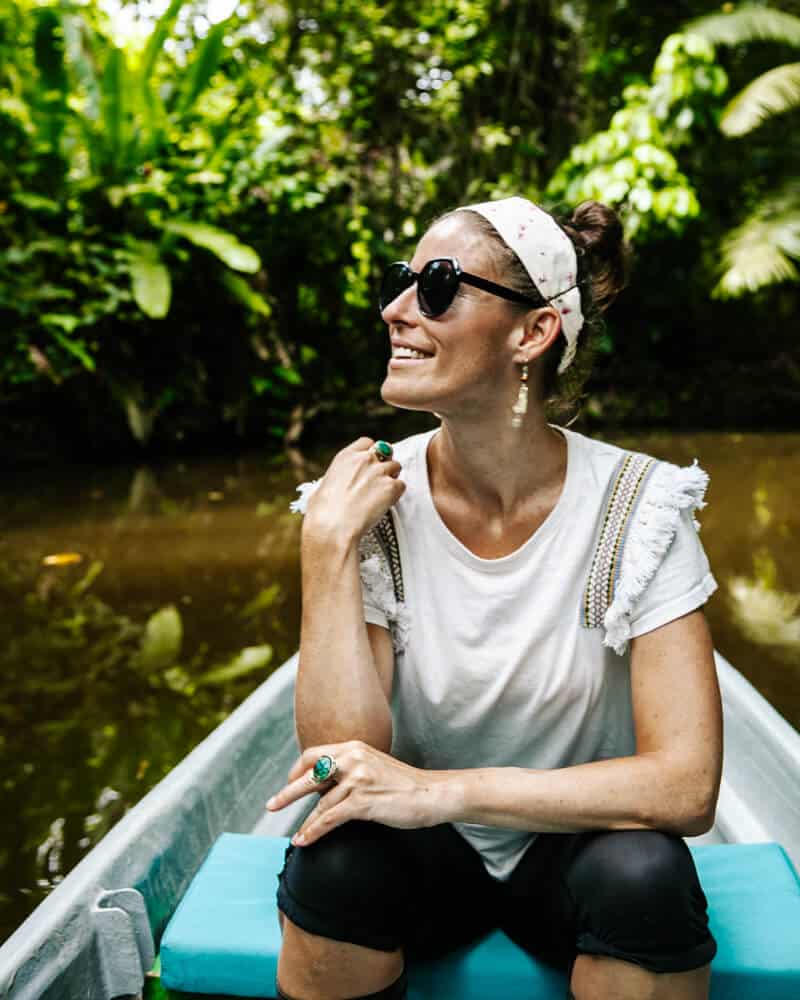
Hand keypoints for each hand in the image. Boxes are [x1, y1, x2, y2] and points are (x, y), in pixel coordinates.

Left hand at [265, 740, 449, 846]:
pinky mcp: (362, 801)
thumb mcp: (374, 765)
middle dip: (287, 793)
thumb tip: (325, 783)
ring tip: (296, 836)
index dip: (298, 770)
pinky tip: (303, 841)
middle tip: (271, 805)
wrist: (430, 793)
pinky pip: (328, 818)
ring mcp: (357, 779)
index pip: (314, 755)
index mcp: (354, 747)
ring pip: (320, 803)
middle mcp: (353, 758)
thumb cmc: (404, 784)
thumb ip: (351, 769)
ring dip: (305, 822)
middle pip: (309, 774)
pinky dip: (313, 831)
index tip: (290, 783)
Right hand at [303, 438, 405, 544]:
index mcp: (346, 457)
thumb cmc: (323, 512)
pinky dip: (396, 494)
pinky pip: (401, 486)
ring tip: (383, 495)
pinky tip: (386, 504)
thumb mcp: (324, 486)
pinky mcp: (391, 487)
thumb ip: (337, 479)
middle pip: (385, 451)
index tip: (370, 464)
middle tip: (380, 480)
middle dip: (384, 463)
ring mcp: (379, 472)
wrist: (332, 526)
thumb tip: (337, 486)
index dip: (371, 453)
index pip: (367, 443)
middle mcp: (364, 460)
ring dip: (392, 478)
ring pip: (396, 467)